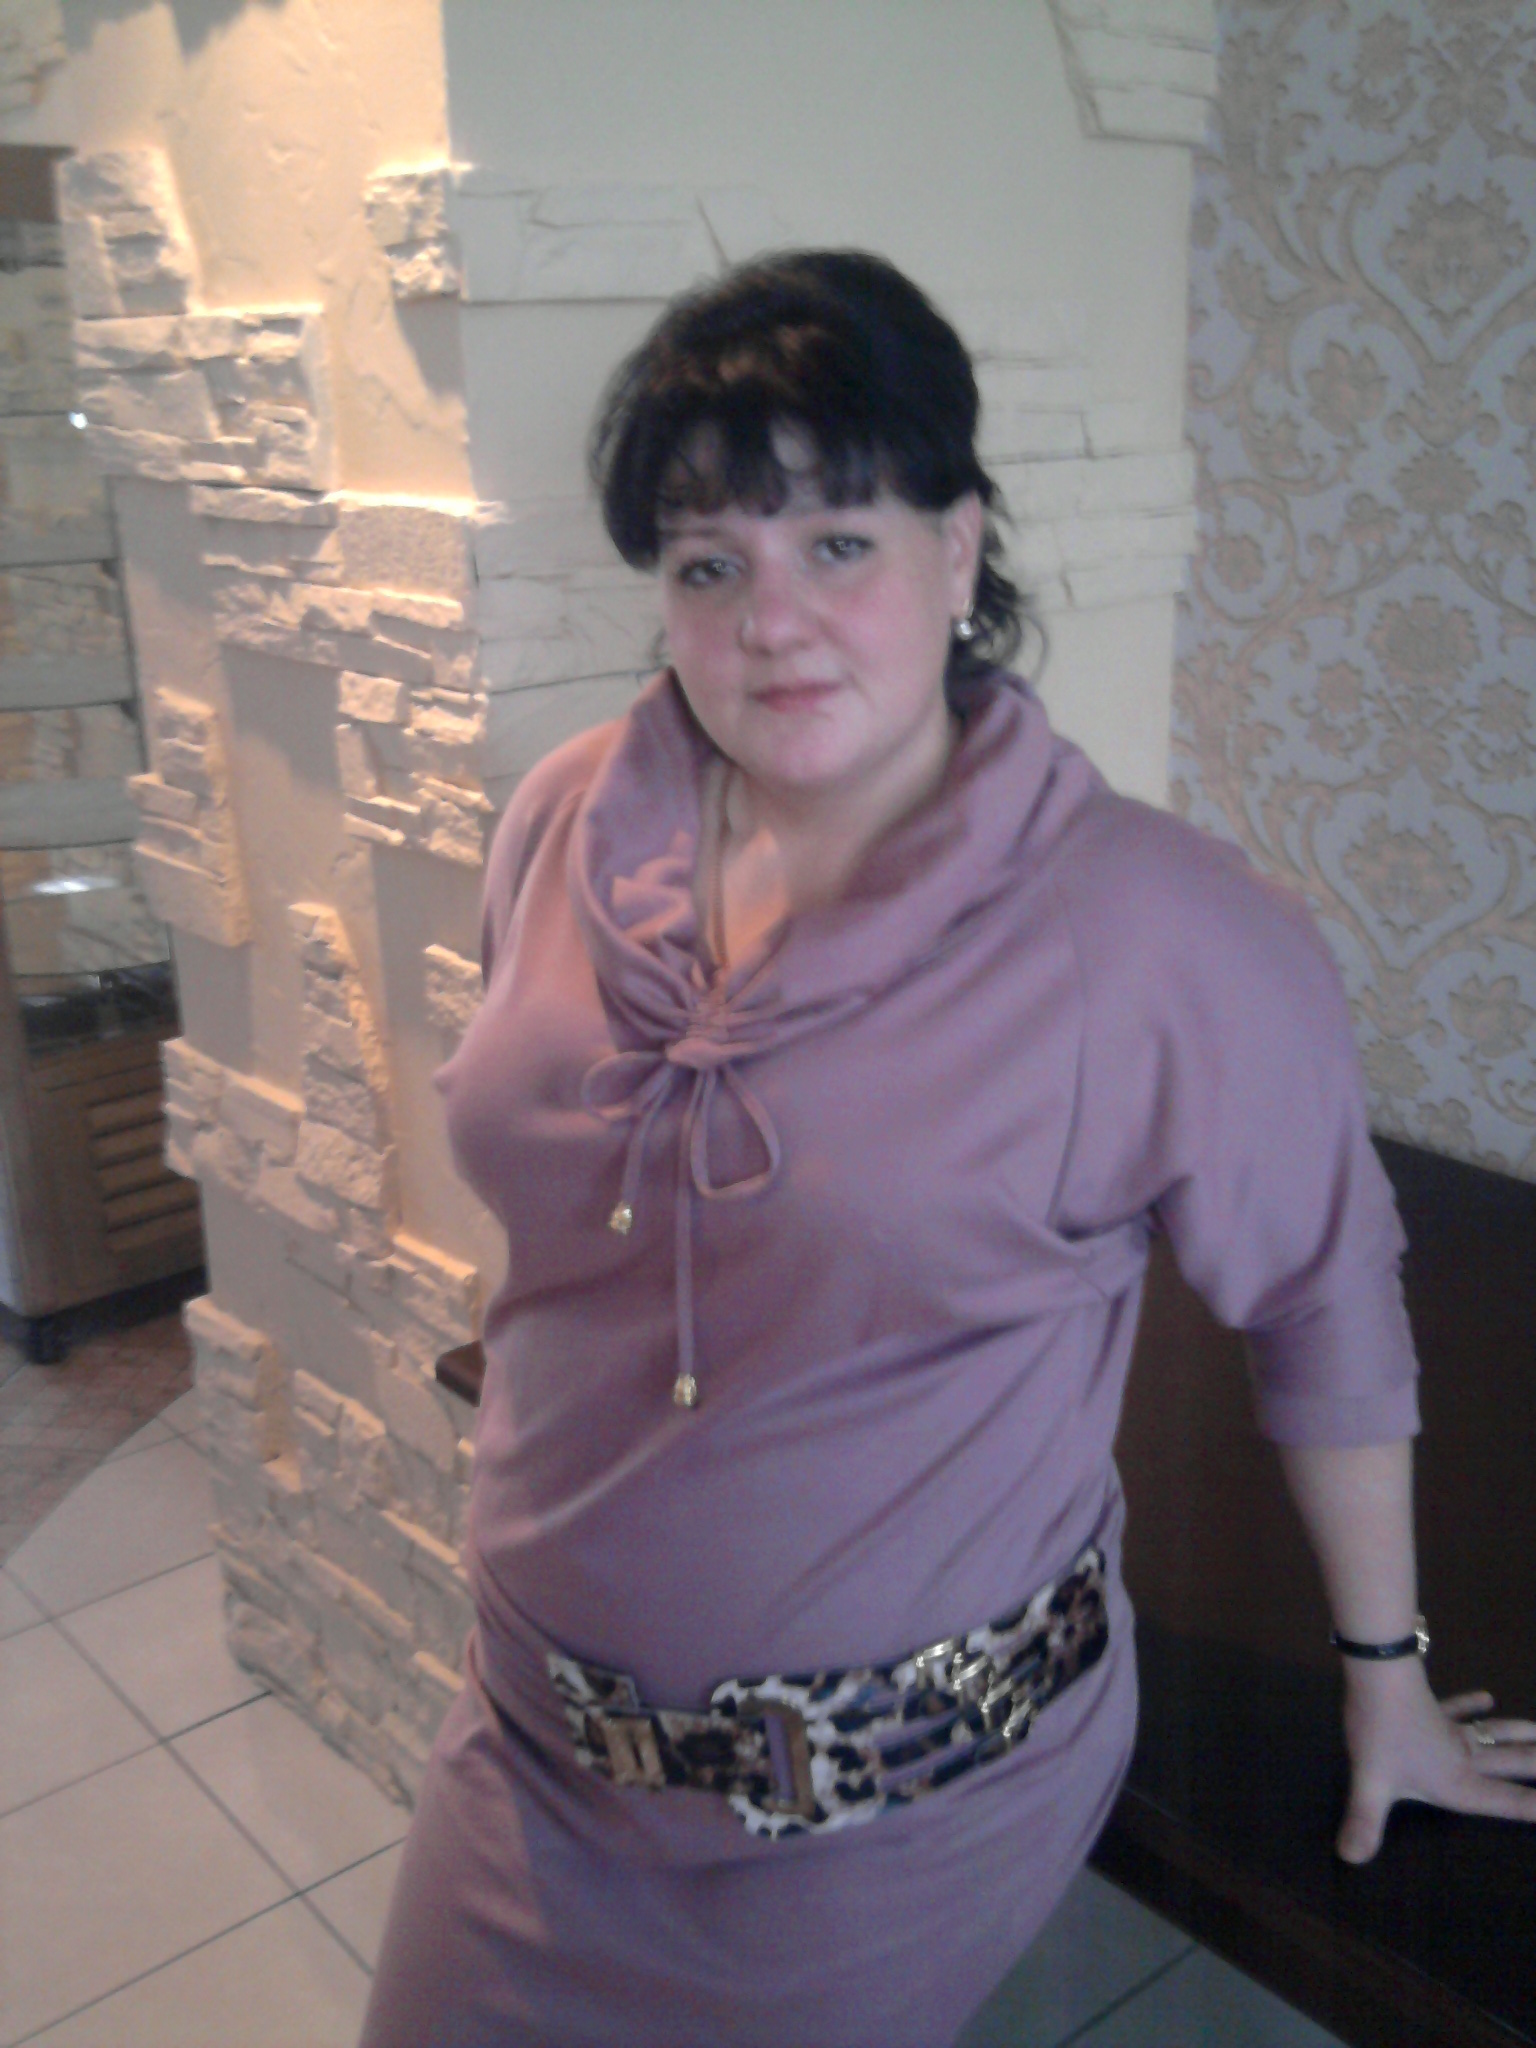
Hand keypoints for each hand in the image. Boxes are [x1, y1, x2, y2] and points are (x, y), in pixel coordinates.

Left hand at [1337, 1659, 1535, 1862]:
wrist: (1379, 1677)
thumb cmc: (1380, 1733)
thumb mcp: (1371, 1784)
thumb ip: (1365, 1822)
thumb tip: (1349, 1858)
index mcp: (1458, 1782)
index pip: (1507, 1801)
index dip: (1534, 1807)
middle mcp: (1464, 1758)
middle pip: (1514, 1764)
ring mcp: (1451, 1731)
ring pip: (1496, 1735)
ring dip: (1521, 1735)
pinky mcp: (1434, 1708)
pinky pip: (1459, 1709)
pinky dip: (1472, 1704)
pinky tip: (1487, 1696)